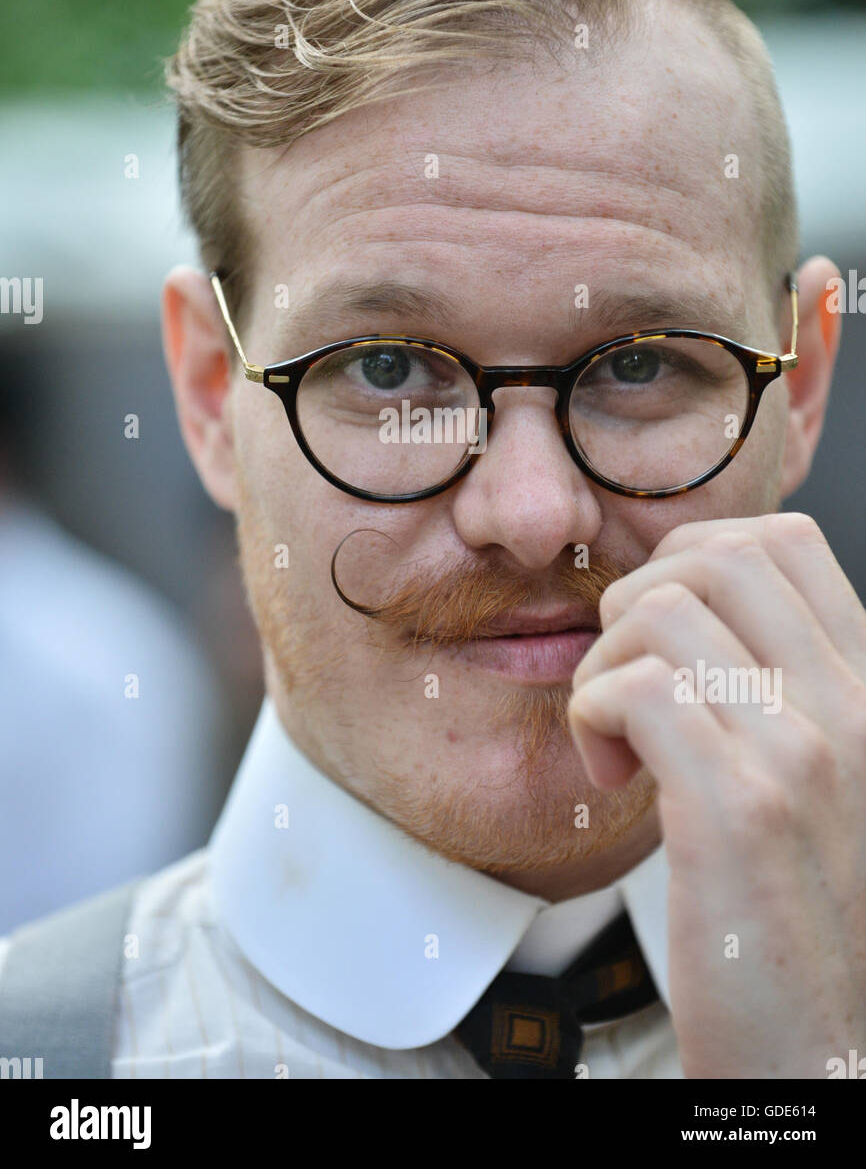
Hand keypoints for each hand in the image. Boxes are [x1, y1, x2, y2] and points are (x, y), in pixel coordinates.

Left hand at [567, 513, 865, 1078]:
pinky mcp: (740, 811)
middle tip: (627, 680)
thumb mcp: (819, 778)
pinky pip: (636, 689)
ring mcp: (802, 754)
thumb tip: (692, 604)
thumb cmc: (798, 913)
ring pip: (660, 612)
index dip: (693, 559)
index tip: (660, 634)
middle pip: (716, 556)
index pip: (784, 541)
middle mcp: (850, 709)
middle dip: (638, 599)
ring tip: (618, 739)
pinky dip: (593, 715)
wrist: (820, 1048)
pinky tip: (611, 775)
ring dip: (604, 665)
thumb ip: (780, 688)